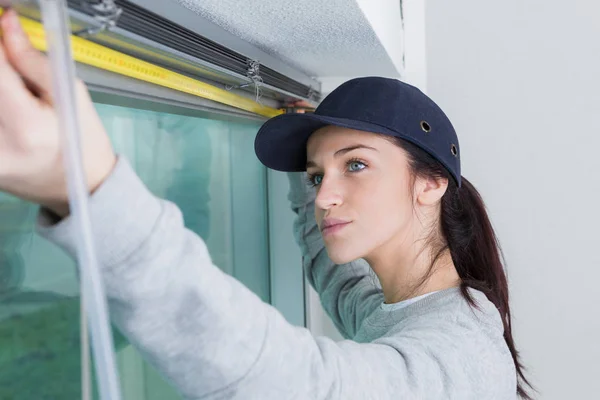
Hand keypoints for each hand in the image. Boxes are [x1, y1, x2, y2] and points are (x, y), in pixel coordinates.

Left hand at [0, 9, 115, 216]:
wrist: (83, 189)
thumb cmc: (85, 143)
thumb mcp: (71, 96)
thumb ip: (32, 61)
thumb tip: (6, 25)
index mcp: (26, 127)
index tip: (4, 29)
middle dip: (2, 71)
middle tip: (18, 75)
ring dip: (2, 92)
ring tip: (20, 101)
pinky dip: (2, 111)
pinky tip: (13, 116)